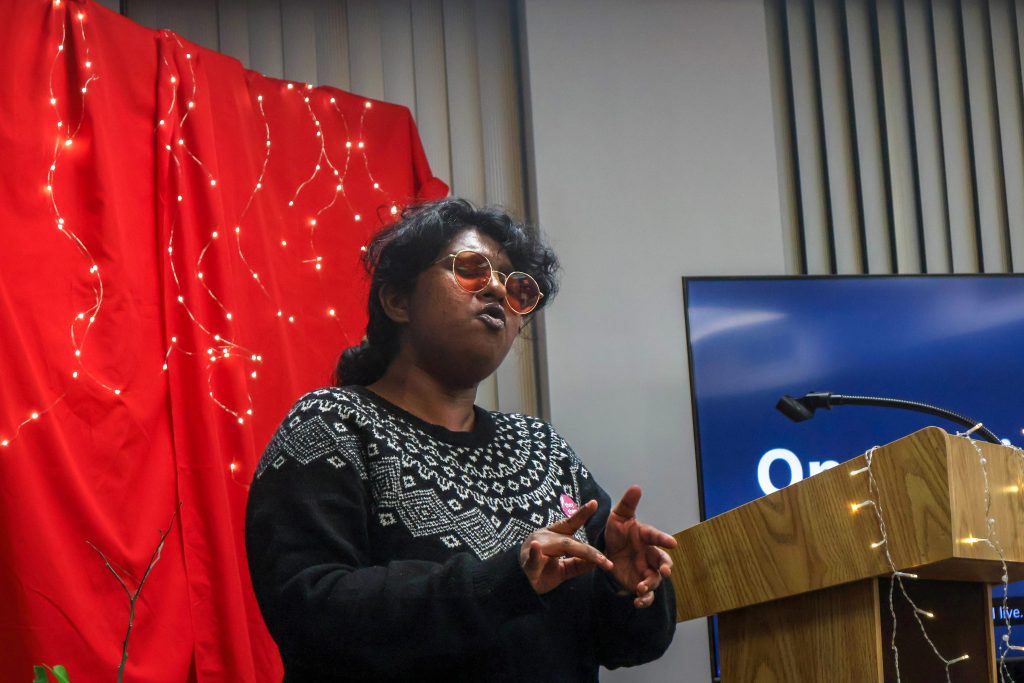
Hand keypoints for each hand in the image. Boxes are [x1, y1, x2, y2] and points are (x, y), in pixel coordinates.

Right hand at [520, 499, 614, 594]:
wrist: (519, 586)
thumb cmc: (541, 573)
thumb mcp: (564, 569)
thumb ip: (579, 564)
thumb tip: (599, 561)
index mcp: (553, 537)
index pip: (570, 524)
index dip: (582, 514)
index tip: (594, 503)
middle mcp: (545, 538)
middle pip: (571, 540)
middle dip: (589, 550)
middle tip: (605, 559)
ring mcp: (535, 548)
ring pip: (560, 546)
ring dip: (579, 551)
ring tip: (595, 558)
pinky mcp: (527, 562)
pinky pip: (532, 557)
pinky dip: (534, 553)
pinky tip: (535, 547)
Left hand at [604, 485, 676, 607]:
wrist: (606, 550)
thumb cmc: (617, 532)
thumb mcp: (618, 516)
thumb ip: (628, 504)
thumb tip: (636, 486)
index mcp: (647, 537)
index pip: (657, 537)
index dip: (664, 539)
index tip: (672, 543)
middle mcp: (650, 554)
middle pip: (662, 562)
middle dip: (665, 567)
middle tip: (665, 571)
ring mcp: (646, 570)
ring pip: (655, 580)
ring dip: (651, 584)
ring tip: (641, 587)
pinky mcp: (639, 584)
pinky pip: (646, 595)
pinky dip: (644, 600)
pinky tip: (637, 602)